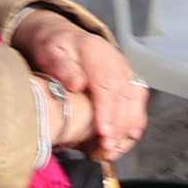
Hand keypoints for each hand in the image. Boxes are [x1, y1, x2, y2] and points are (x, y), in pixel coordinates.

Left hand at [14, 11, 146, 156]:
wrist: (64, 39)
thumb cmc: (55, 49)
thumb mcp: (50, 52)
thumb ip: (62, 66)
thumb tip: (76, 83)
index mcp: (97, 53)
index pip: (107, 84)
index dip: (107, 111)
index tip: (103, 132)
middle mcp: (117, 62)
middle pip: (125, 96)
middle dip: (118, 126)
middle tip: (106, 148)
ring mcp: (125, 72)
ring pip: (135, 101)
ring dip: (127, 127)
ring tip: (112, 149)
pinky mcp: (128, 82)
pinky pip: (138, 104)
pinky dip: (134, 123)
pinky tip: (125, 139)